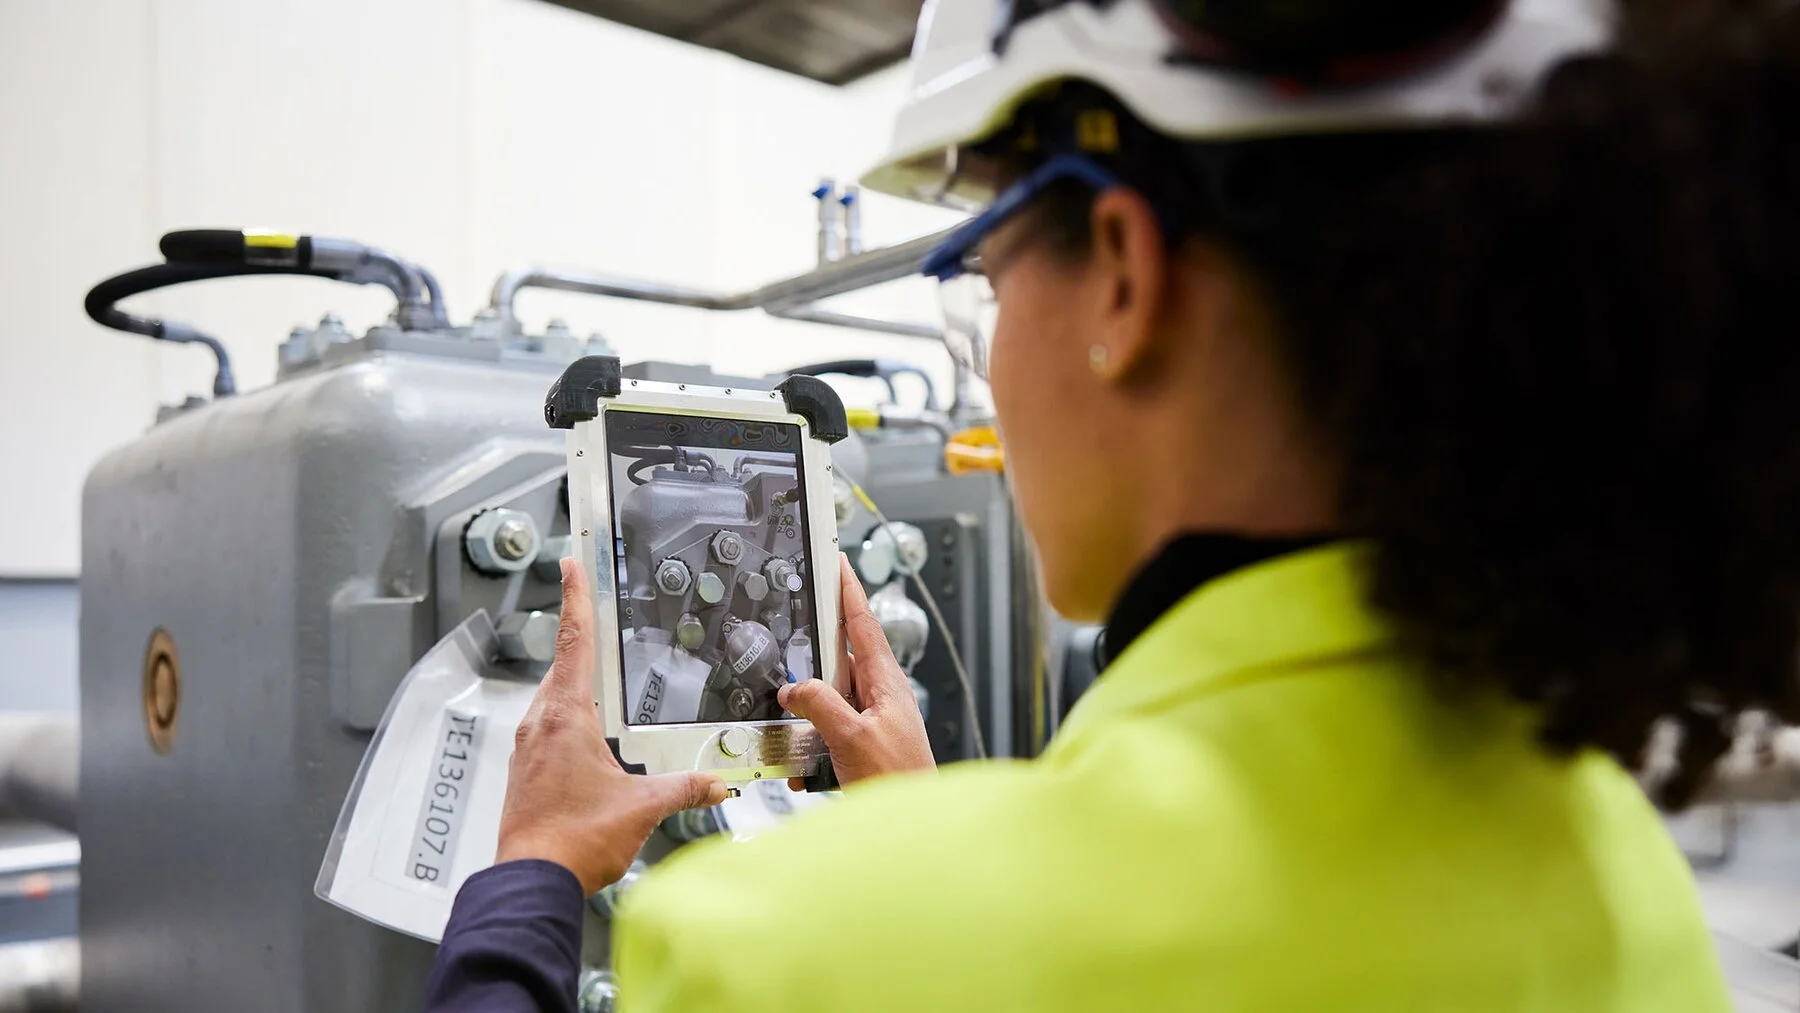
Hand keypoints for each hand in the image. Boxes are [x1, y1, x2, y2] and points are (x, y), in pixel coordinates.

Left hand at [496, 558, 726, 893]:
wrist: (530, 881)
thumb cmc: (572, 841)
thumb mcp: (642, 808)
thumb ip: (684, 788)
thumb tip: (716, 783)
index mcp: (565, 716)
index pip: (574, 642)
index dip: (576, 598)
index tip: (572, 563)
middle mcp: (539, 724)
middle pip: (563, 667)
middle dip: (582, 639)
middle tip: (596, 611)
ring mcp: (528, 748)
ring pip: (554, 699)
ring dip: (576, 683)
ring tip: (602, 675)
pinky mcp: (526, 770)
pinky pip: (548, 727)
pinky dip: (569, 716)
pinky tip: (590, 735)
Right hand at [780, 554, 935, 789]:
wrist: (914, 823)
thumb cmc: (899, 780)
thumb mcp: (851, 738)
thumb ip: (820, 706)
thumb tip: (794, 688)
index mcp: (885, 682)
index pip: (863, 623)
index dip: (848, 590)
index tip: (837, 561)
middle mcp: (881, 694)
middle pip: (839, 658)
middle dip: (812, 656)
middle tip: (793, 643)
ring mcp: (873, 717)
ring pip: (829, 697)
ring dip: (808, 714)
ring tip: (796, 731)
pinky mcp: (863, 739)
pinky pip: (829, 730)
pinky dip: (811, 746)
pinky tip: (804, 770)